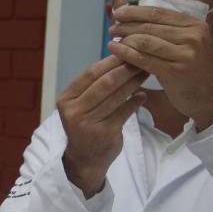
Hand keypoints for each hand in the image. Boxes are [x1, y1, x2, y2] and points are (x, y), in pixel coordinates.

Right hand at [57, 55, 147, 197]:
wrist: (84, 159)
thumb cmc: (85, 126)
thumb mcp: (80, 106)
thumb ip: (93, 86)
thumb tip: (119, 57)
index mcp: (66, 99)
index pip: (90, 74)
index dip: (111, 61)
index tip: (127, 51)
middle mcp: (74, 111)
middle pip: (105, 83)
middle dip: (126, 69)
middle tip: (142, 59)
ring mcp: (89, 123)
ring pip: (116, 96)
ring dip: (134, 82)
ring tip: (145, 73)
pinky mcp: (105, 133)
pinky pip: (125, 112)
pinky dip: (136, 101)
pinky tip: (143, 95)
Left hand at [108, 5, 212, 129]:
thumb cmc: (195, 70)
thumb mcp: (189, 44)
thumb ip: (170, 32)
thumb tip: (137, 20)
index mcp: (195, 25)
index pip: (159, 12)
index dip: (135, 11)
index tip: (119, 13)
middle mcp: (192, 36)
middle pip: (150, 25)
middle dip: (126, 25)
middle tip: (112, 28)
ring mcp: (185, 53)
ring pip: (145, 41)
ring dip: (125, 38)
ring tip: (112, 39)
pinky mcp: (175, 71)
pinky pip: (144, 59)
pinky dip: (126, 53)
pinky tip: (115, 50)